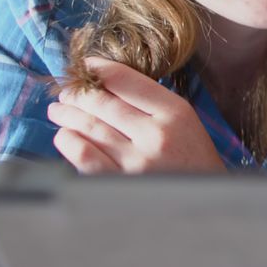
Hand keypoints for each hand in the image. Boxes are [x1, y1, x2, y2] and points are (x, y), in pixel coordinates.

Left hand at [47, 56, 224, 173]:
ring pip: (90, 127)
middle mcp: (155, 134)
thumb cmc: (193, 157)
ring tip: (59, 110)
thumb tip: (105, 82)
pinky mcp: (120, 183)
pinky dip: (69, 142)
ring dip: (68, 114)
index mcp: (174, 112)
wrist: (206, 200)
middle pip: (103, 102)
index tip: (86, 66)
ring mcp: (136, 161)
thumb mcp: (184, 120)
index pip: (125, 80)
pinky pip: (84, 156)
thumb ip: (152, 102)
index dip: (99, 69)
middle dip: (78, 93)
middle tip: (68, 91)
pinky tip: (65, 136)